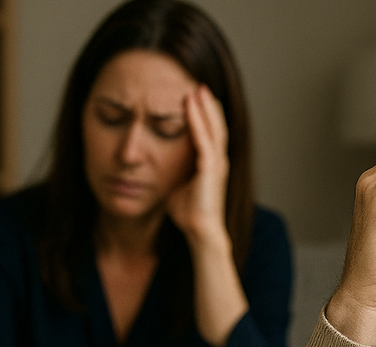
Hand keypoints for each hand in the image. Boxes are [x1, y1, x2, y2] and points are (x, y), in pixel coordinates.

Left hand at [166, 84, 229, 249]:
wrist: (200, 232)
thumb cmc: (189, 215)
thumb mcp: (178, 188)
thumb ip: (173, 175)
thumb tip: (157, 170)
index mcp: (212, 165)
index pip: (211, 134)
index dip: (205, 115)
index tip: (196, 99)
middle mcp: (218, 161)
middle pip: (217, 126)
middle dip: (209, 105)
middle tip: (201, 86)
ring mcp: (217, 164)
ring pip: (213, 128)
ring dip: (205, 108)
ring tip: (198, 89)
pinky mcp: (210, 169)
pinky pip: (203, 139)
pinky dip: (197, 121)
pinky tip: (190, 106)